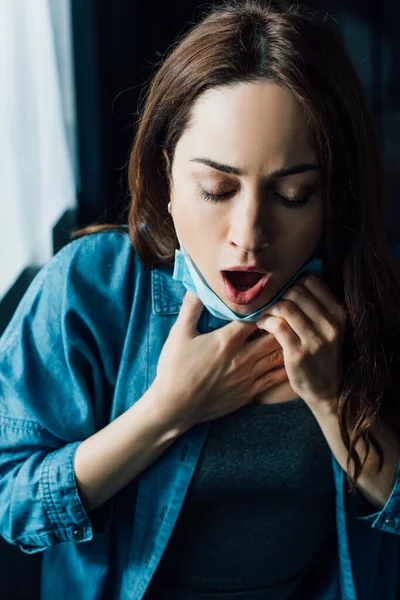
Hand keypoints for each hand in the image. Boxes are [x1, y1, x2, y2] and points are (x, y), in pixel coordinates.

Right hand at [153, 291, 288, 430]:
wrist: (173, 407)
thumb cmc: (174, 369)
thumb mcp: (179, 333)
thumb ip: (191, 307)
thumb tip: (197, 283)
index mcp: (227, 340)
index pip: (258, 317)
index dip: (268, 306)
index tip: (273, 297)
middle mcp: (242, 357)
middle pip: (275, 335)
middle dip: (283, 322)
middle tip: (289, 312)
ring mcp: (248, 377)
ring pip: (279, 356)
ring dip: (287, 343)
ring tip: (293, 332)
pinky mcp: (249, 394)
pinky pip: (276, 378)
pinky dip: (287, 366)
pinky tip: (292, 359)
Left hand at [255, 275, 346, 406]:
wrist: (327, 390)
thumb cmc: (322, 355)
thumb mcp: (329, 329)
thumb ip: (315, 307)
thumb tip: (290, 282)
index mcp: (339, 314)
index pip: (311, 282)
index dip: (293, 284)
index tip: (284, 294)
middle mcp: (330, 325)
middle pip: (296, 292)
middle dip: (279, 296)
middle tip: (271, 305)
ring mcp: (315, 340)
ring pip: (285, 307)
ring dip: (270, 308)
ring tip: (265, 315)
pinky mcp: (298, 354)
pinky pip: (277, 326)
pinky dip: (265, 321)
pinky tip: (262, 325)